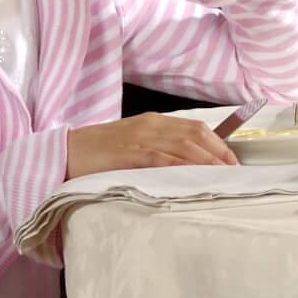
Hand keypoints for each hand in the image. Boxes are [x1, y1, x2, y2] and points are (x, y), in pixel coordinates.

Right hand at [65, 112, 238, 177]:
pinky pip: (161, 158)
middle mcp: (151, 125)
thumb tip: (187, 164)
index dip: (218, 144)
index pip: (195, 128)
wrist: (63, 152)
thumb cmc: (97, 153)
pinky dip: (182, 165)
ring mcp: (140, 137)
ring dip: (207, 160)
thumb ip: (158, 149)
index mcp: (153, 121)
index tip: (232, 161)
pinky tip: (194, 176)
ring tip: (223, 175)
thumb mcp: (132, 144)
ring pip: (183, 145)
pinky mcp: (128, 153)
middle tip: (234, 171)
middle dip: (219, 153)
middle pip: (195, 134)